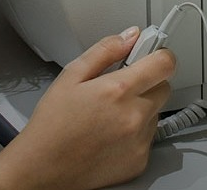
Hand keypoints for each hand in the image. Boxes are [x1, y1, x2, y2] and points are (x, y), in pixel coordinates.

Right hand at [0, 27, 176, 189]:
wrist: (41, 170)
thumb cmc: (52, 124)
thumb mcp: (71, 75)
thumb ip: (105, 50)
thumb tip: (130, 36)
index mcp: (118, 90)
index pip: (165, 63)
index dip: (160, 55)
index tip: (151, 55)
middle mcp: (134, 117)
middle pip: (164, 87)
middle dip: (149, 81)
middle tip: (123, 86)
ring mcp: (139, 141)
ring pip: (156, 112)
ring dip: (142, 108)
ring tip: (111, 114)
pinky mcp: (139, 162)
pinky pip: (149, 137)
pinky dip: (136, 132)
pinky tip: (112, 133)